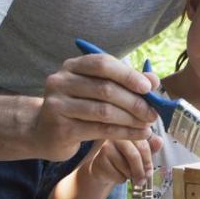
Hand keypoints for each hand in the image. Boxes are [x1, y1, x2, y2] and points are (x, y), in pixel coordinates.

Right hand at [35, 56, 161, 160]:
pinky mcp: (61, 129)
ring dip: (131, 119)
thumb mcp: (98, 91)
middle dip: (134, 102)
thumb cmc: (78, 108)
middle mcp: (60, 82)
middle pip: (105, 89)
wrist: (45, 133)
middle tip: (153, 113)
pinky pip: (100, 129)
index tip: (148, 88)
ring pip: (104, 111)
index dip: (127, 74)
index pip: (102, 64)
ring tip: (148, 125)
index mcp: (72, 66)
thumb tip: (153, 80)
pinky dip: (124, 132)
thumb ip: (125, 83)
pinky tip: (139, 134)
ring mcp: (57, 105)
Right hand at [83, 136, 165, 185]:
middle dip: (140, 171)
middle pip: (134, 156)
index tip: (149, 172)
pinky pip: (116, 174)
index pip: (143, 145)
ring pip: (125, 167)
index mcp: (130, 130)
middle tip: (142, 181)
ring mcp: (106, 146)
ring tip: (127, 174)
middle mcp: (117, 135)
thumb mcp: (140, 152)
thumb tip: (159, 141)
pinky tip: (116, 174)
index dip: (148, 161)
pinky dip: (120, 179)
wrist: (104, 168)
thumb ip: (151, 147)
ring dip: (130, 175)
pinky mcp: (99, 159)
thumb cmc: (124, 158)